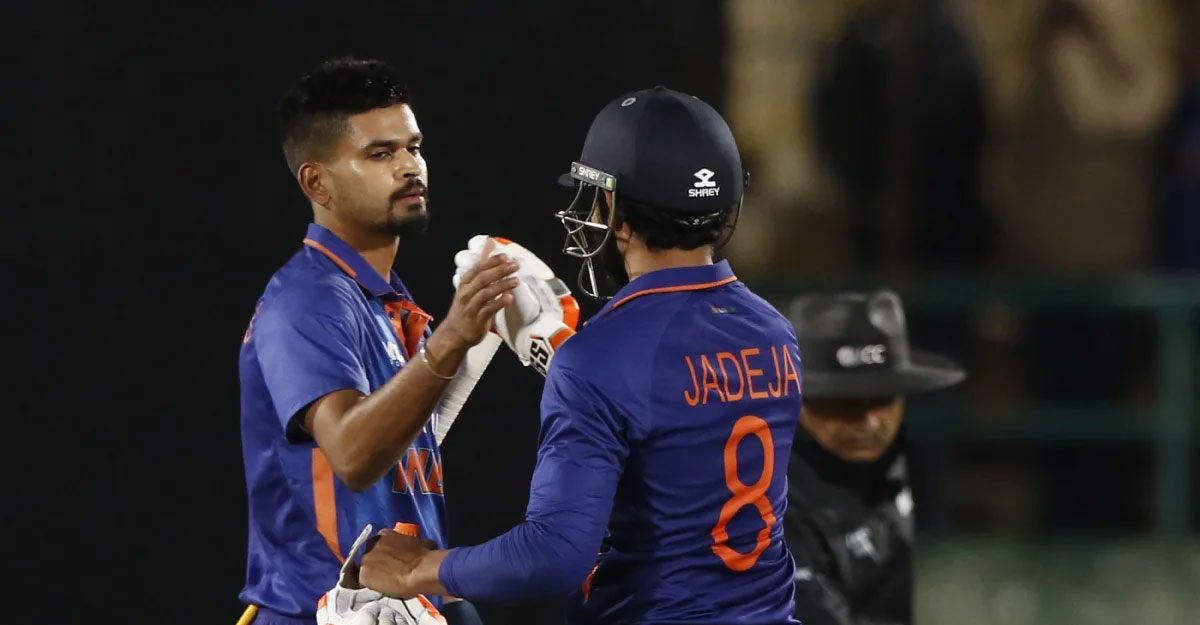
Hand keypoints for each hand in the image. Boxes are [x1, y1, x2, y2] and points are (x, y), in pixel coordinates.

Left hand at [315, 525, 446, 624]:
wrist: (420, 571)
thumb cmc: (424, 556)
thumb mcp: (420, 542)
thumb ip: (413, 543)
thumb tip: (419, 547)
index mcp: (385, 534)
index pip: (380, 543)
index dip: (385, 552)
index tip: (391, 559)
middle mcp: (372, 544)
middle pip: (370, 554)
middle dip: (377, 562)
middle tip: (388, 571)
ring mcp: (365, 560)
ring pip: (366, 568)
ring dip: (373, 574)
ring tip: (385, 582)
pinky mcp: (363, 576)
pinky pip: (364, 582)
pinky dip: (370, 586)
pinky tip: (380, 588)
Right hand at [453, 236, 578, 374]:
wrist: (455, 333)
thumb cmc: (466, 307)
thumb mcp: (470, 285)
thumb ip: (482, 264)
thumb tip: (490, 243)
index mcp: (465, 283)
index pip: (477, 268)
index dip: (491, 261)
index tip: (505, 256)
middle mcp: (466, 293)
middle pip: (483, 279)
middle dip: (500, 271)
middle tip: (515, 266)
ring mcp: (471, 307)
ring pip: (486, 293)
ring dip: (502, 286)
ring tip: (516, 281)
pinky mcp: (478, 320)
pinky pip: (489, 309)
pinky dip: (499, 302)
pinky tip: (509, 298)